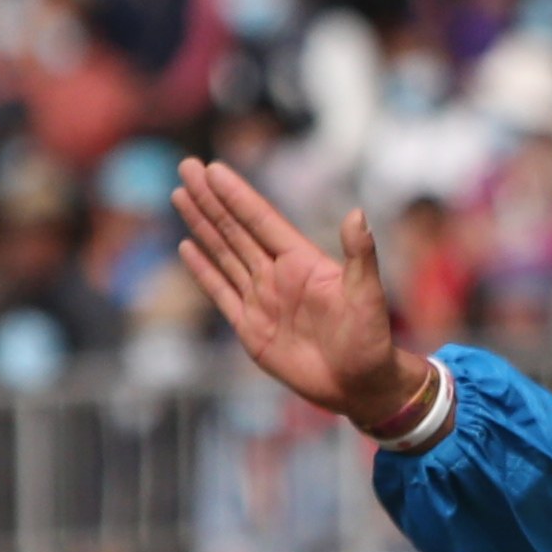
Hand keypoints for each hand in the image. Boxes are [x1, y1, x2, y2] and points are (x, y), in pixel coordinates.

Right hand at [174, 160, 429, 431]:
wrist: (359, 385)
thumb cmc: (371, 339)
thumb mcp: (366, 294)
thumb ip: (359, 255)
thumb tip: (358, 214)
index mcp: (302, 262)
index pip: (262, 220)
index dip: (238, 196)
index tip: (213, 170)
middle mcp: (278, 275)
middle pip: (236, 229)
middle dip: (210, 200)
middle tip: (186, 166)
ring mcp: (261, 299)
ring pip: (224, 254)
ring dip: (202, 225)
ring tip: (180, 195)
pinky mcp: (250, 327)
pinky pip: (221, 292)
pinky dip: (203, 270)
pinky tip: (187, 247)